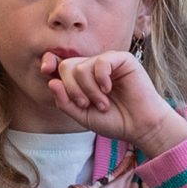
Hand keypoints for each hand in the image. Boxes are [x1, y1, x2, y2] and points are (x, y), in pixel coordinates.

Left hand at [41, 49, 186, 155]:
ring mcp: (108, 62)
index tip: (46, 70)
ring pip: (81, 67)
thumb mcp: (83, 116)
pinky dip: (101, 78)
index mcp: (82, 80)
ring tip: (103, 103)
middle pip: (67, 66)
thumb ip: (65, 102)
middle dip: (72, 89)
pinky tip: (109, 89)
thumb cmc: (115, 121)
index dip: (50, 63)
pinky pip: (101, 61)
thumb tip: (51, 82)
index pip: (60, 65)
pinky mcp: (122, 60)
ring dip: (89, 90)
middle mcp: (93, 68)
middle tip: (86, 104)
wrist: (140, 127)